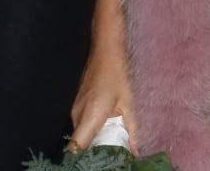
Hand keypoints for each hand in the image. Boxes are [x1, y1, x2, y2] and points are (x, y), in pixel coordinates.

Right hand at [69, 34, 133, 150]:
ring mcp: (75, 109)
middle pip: (78, 143)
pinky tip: (105, 126)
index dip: (83, 159)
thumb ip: (131, 130)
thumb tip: (134, 151)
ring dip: (92, 139)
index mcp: (90, 115)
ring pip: (79, 134)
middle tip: (110, 153)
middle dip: (92, 151)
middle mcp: (77, 114)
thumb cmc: (117, 75)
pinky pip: (80, 124)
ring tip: (110, 140)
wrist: (105, 51)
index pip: (75, 147)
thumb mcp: (128, 103)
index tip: (97, 161)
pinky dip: (90, 129)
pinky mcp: (76, 105)